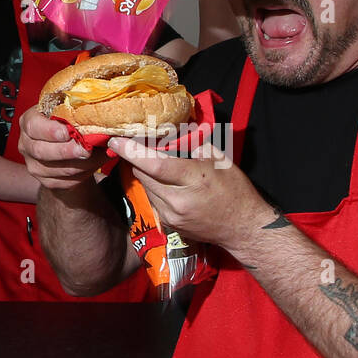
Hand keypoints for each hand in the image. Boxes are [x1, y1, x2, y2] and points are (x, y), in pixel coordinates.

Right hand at [17, 106, 106, 193]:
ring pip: (56, 169)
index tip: (68, 132)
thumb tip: (97, 120)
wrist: (67, 145)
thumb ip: (78, 112)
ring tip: (98, 156)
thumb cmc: (67, 122)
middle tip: (86, 149)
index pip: (33, 126)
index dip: (50, 130)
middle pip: (41, 151)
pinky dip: (83, 173)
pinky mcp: (46, 181)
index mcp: (29, 121)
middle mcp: (26, 144)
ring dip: (81, 164)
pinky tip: (94, 164)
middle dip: (67, 151)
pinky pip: (65, 181)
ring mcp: (34, 165)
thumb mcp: (69, 111)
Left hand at [107, 137, 272, 252]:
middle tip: (133, 144)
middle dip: (135, 158)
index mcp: (193, 179)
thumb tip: (171, 129)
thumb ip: (193, 144)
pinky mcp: (169, 225)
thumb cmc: (234, 190)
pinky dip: (154, 188)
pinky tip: (164, 182)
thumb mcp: (219, 159)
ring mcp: (171, 216)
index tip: (115, 140)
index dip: (131, 152)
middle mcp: (178, 201)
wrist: (242, 227)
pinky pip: (153, 200)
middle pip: (143, 175)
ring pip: (145, 187)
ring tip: (152, 162)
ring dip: (145, 173)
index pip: (154, 165)